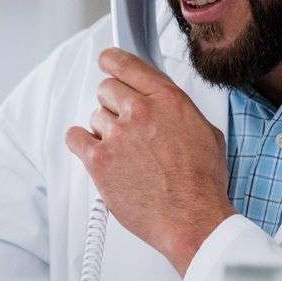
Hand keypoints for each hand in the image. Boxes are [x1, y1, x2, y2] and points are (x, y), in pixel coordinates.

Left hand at [65, 48, 234, 275]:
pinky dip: (81, 143)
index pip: (128, 64)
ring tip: (124, 153)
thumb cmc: (201, 185)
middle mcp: (140, 111)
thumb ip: (180, 112)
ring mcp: (117, 134)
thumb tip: (169, 107)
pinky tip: (96, 153)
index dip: (113, 61)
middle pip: (107, 89)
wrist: (191, 219)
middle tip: (124, 124)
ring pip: (94, 116)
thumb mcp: (206, 134)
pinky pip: (75, 137)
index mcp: (168, 100)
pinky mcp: (99, 160)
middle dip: (113, 104)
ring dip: (104, 131)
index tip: (107, 61)